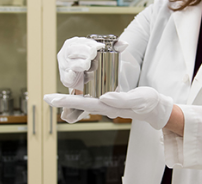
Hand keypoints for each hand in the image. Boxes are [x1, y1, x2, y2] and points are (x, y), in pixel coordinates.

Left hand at [44, 87, 172, 128]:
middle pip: (80, 104)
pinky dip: (81, 95)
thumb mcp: (138, 99)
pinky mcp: (110, 100)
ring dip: (69, 99)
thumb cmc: (147, 103)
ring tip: (54, 97)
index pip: (84, 103)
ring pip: (84, 101)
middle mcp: (105, 106)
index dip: (68, 101)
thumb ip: (121, 99)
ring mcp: (107, 104)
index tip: (53, 99)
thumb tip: (104, 97)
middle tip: (46, 98)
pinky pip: (92, 98)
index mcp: (109, 106)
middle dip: (63, 101)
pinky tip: (76, 93)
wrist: (154, 107)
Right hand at [57, 37, 127, 90]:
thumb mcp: (103, 52)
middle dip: (84, 52)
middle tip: (93, 55)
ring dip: (79, 64)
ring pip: (70, 63)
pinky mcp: (65, 78)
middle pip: (73, 50)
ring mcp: (64, 65)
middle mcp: (66, 53)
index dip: (90, 44)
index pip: (80, 42)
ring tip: (87, 65)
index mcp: (74, 43)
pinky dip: (69, 75)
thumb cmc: (94, 61)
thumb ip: (114, 47)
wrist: (88, 77)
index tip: (99, 47)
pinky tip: (73, 74)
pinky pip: (66, 76)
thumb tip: (125, 44)